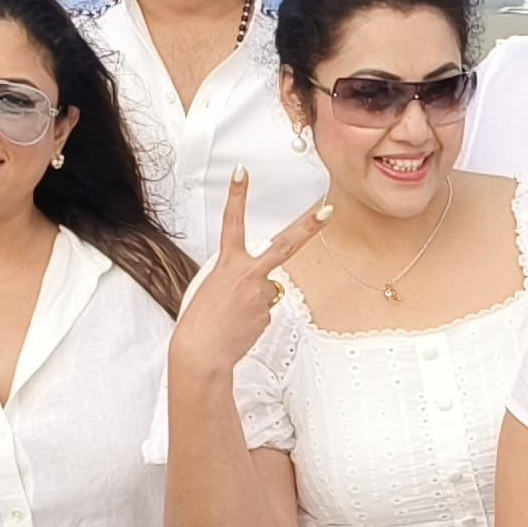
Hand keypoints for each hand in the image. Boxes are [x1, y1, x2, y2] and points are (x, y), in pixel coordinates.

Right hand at [173, 168, 332, 376]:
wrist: (202, 353)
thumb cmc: (199, 322)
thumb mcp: (210, 288)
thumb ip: (237, 278)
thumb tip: (262, 286)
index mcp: (227, 264)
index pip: (232, 222)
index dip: (237, 195)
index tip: (243, 173)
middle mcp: (249, 274)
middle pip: (285, 245)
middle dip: (309, 227)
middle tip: (328, 210)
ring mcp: (263, 295)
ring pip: (265, 290)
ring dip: (251, 301)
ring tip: (231, 317)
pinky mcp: (268, 314)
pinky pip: (262, 311)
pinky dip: (251, 318)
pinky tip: (238, 328)